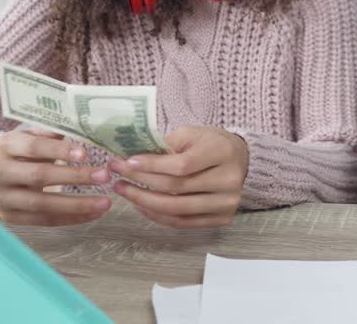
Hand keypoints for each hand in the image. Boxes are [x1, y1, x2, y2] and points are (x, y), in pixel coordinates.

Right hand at [0, 129, 111, 225]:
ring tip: (105, 202)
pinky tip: (93, 213)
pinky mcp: (10, 217)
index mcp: (5, 145)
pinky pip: (44, 220)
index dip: (59, 150)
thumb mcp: (34, 135)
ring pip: (42, 204)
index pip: (34, 147)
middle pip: (39, 176)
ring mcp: (1, 198)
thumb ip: (54, 133)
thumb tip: (84, 130)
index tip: (85, 154)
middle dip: (74, 177)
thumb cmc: (24, 150)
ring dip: (77, 204)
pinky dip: (71, 218)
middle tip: (104, 175)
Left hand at [107, 126, 249, 228]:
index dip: (151, 166)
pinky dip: (158, 216)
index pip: (182, 165)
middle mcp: (229, 180)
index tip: (126, 162)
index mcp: (223, 153)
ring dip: (144, 202)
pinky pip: (183, 223)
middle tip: (116, 176)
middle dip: (141, 182)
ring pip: (177, 209)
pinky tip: (141, 206)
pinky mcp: (222, 218)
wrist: (240, 159)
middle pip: (176, 188)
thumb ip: (166, 145)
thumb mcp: (191, 134)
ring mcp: (227, 202)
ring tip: (124, 191)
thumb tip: (130, 158)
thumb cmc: (210, 143)